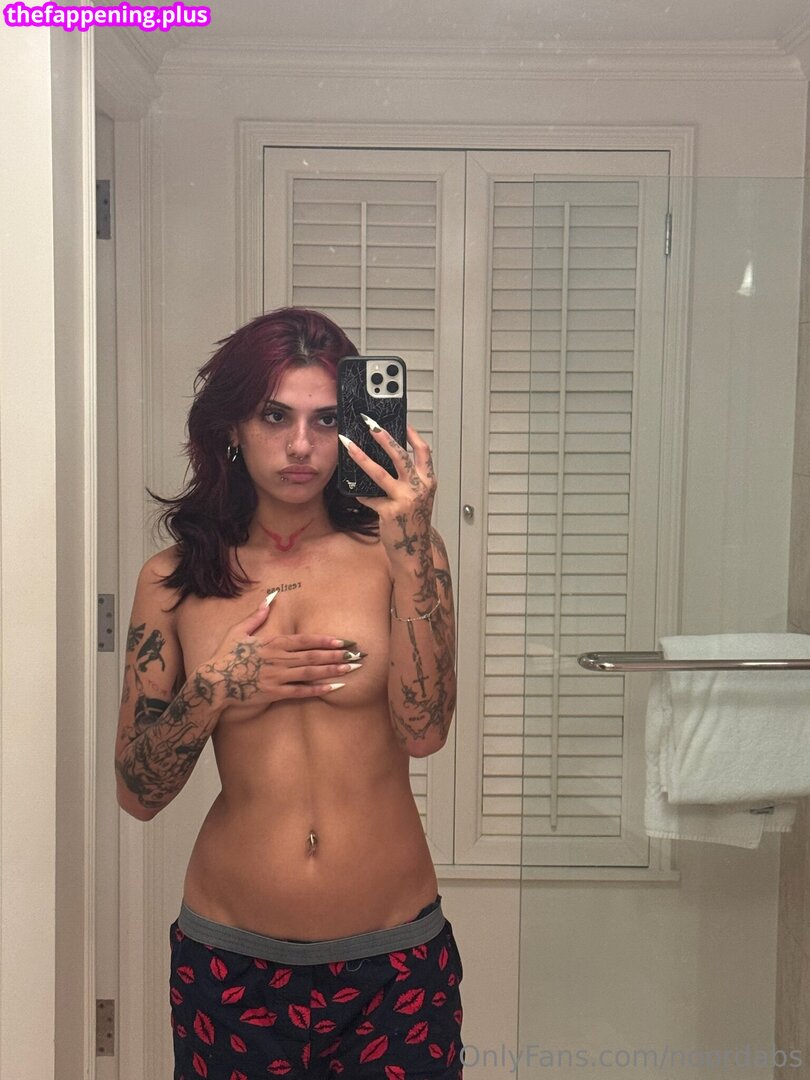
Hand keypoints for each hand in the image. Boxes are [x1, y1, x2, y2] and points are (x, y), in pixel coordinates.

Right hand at [202, 596, 361, 718]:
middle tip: (356, 655)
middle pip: (312, 655)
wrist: (212, 682)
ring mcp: (277, 676)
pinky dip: (317, 689)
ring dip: (331, 670)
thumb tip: (271, 596)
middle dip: (336, 655)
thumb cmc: (224, 656)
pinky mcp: (274, 692)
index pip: (304, 640)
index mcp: (272, 643)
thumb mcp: (238, 631)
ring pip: (310, 672)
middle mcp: (278, 659)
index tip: (341, 641)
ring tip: (350, 669)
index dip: (324, 640)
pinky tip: (332, 688)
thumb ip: (257, 615)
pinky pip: (300, 691)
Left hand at [341, 421, 436, 556]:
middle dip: (384, 438)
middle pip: (401, 456)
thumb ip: (409, 479)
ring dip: (362, 457)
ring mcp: (405, 500)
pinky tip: (355, 491)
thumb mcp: (419, 497)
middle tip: (371, 425)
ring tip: (349, 446)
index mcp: (428, 481)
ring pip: (380, 473)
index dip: (413, 435)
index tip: (402, 423)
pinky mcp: (389, 512)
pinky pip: (370, 497)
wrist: (414, 549)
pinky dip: (362, 494)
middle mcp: (419, 488)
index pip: (423, 452)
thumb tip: (388, 457)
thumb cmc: (413, 521)